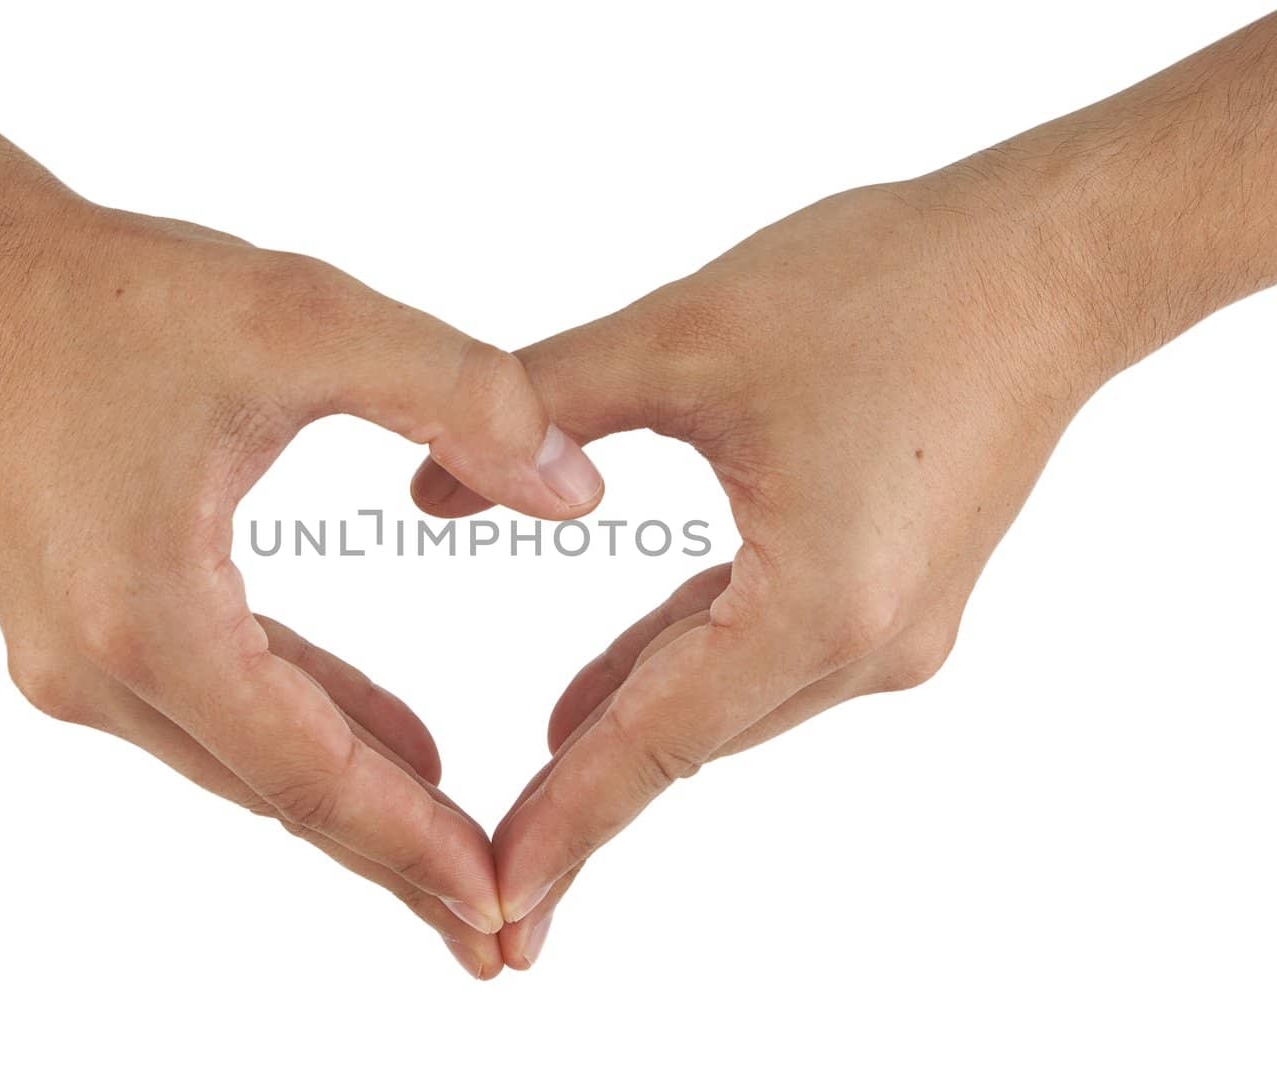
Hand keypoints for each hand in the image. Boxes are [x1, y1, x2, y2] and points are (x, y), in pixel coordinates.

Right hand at [0, 199, 603, 977]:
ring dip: (356, 805)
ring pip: (249, 764)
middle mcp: (97, 669)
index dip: (414, 844)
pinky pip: (219, 710)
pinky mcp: (81, 639)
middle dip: (397, 859)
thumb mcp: (306, 317)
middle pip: (281, 796)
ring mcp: (76, 665)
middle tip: (501, 932)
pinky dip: (307, 731)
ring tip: (464, 856)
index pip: (310, 771)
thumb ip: (458, 397)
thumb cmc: (118, 294)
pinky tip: (393, 744)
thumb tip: (578, 493)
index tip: (503, 907)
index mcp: (147, 614)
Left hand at [412, 171, 1112, 964]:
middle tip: (490, 869)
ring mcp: (895, 630)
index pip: (656, 745)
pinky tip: (612, 683)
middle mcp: (868, 646)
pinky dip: (683, 666)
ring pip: (725, 700)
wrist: (1050, 259)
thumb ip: (543, 405)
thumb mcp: (685, 335)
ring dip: (632, 727)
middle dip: (586, 795)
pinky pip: (764, 654)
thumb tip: (425, 488)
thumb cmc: (886, 283)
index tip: (497, 899)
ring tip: (533, 780)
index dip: (567, 824)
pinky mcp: (900, 596)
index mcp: (819, 605)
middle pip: (690, 741)